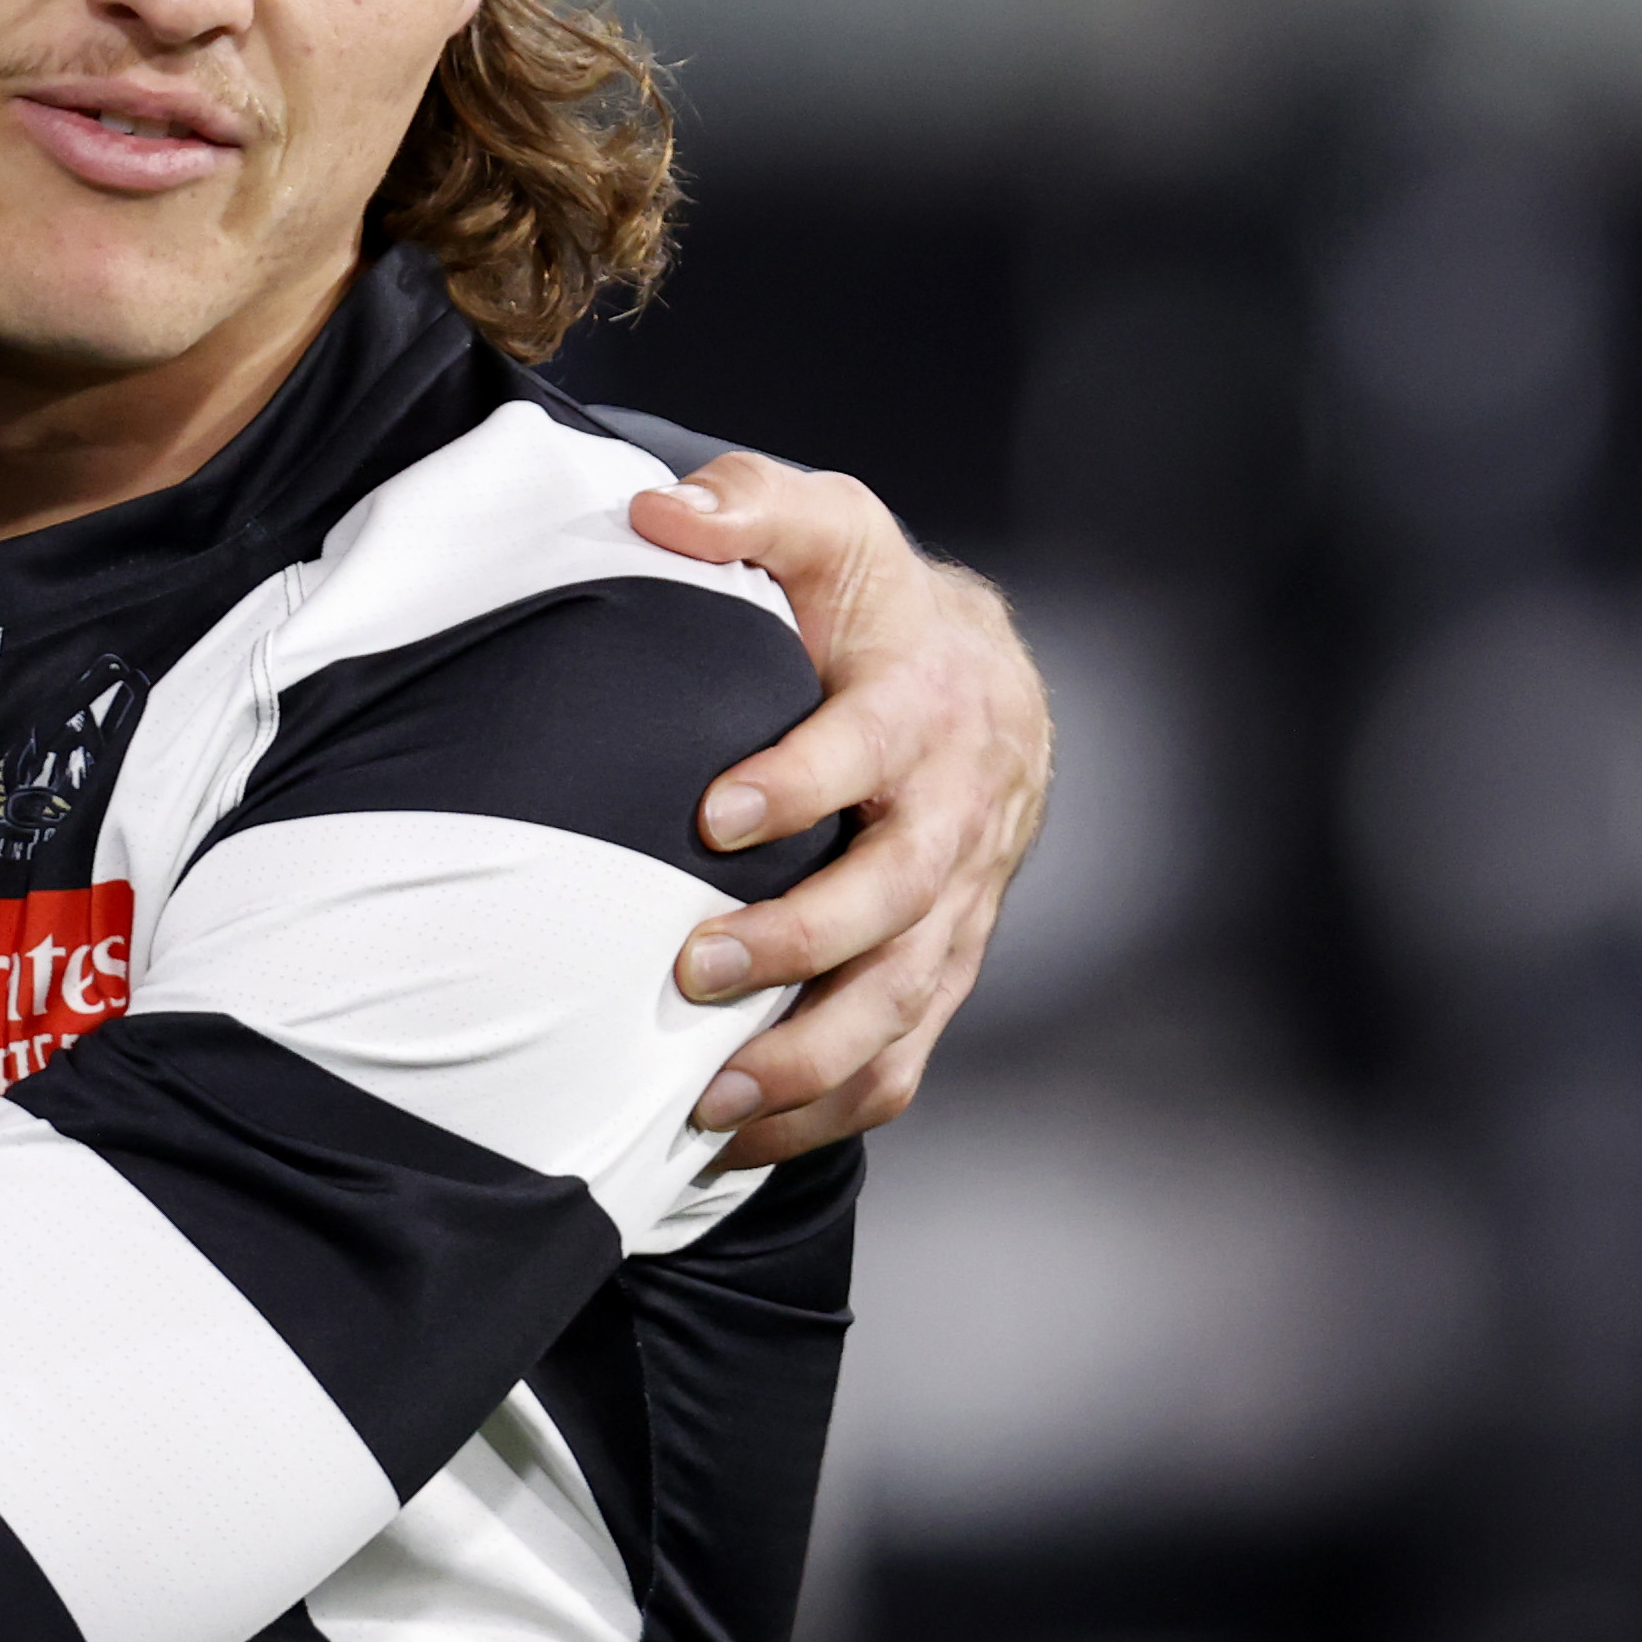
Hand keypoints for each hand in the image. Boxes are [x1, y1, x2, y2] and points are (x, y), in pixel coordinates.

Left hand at [632, 455, 1052, 1167]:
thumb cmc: (870, 602)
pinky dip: (830, 1106)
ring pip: (904, 999)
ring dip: (811, 1055)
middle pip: (894, 899)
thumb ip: (747, 507)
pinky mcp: (940, 965)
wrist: (981, 681)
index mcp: (925, 709)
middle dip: (798, 942)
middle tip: (692, 967)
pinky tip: (739, 1134)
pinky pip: (903, 1056)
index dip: (800, 783)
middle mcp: (953, 817)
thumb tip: (660, 508)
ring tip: (710, 1096)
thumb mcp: (822, 526)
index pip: (870, 751)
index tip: (711, 815)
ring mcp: (954, 905)